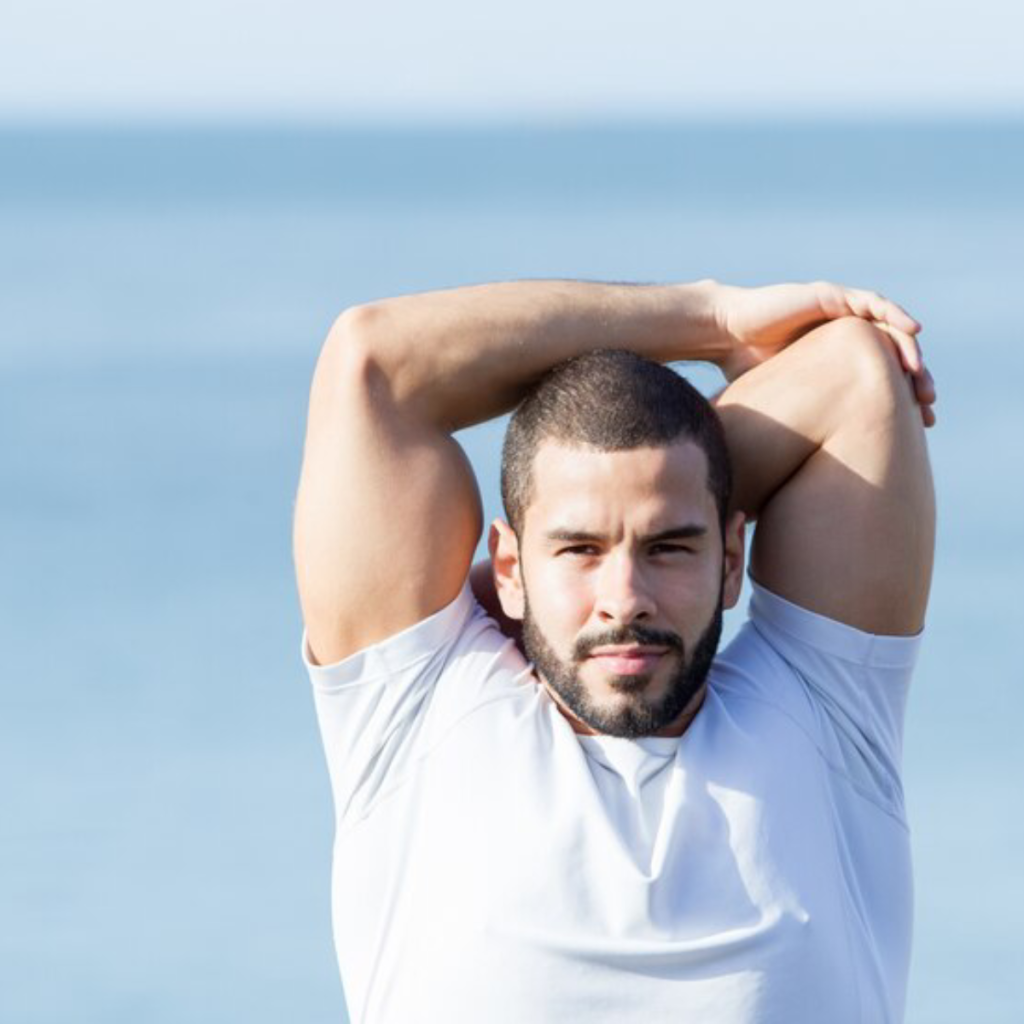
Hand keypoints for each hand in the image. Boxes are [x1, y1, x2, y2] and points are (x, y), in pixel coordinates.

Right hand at [714, 281, 935, 426]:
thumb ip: (798, 430)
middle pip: (894, 354)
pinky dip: (894, 314)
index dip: (904, 399)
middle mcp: (843, 335)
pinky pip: (871, 302)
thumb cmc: (743, 371)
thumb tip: (789, 487)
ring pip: (888, 328)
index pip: (884, 378)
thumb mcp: (782, 405)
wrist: (724, 334)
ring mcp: (838, 313)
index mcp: (838, 361)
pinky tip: (912, 331)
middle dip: (915, 378)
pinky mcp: (831, 296)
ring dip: (909, 349)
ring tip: (921, 373)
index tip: (922, 426)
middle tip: (928, 405)